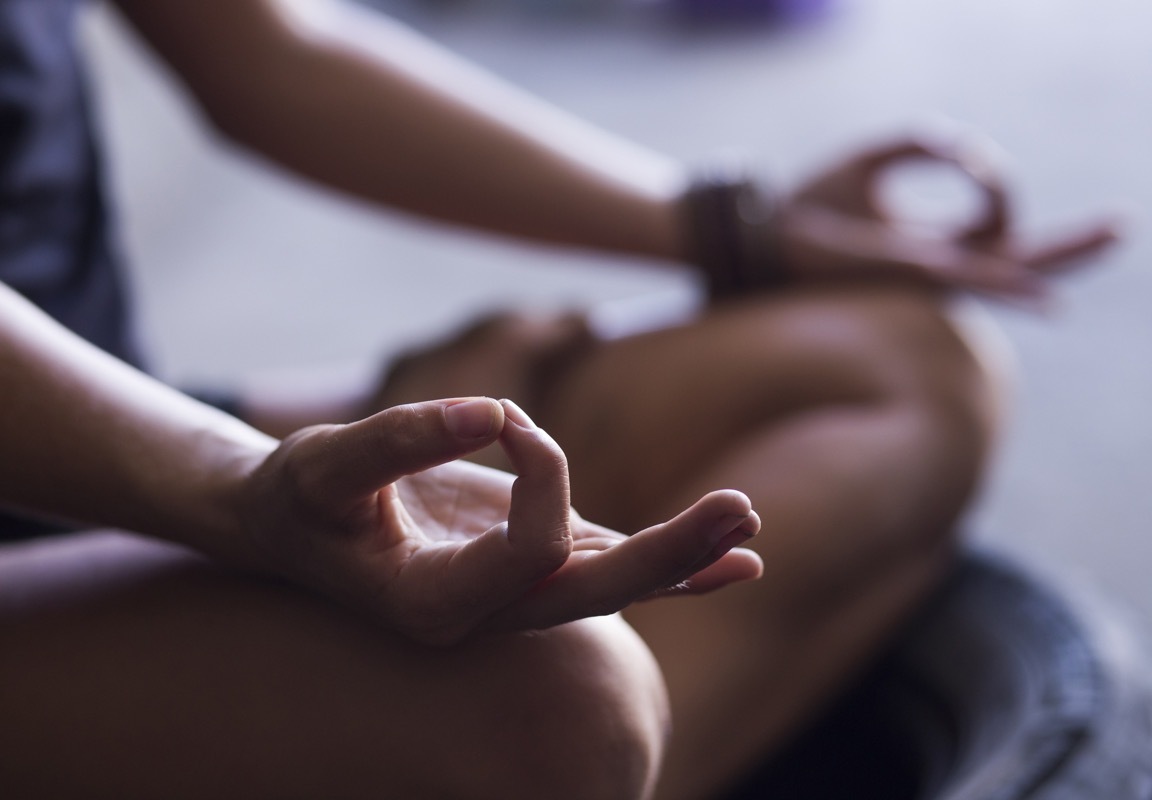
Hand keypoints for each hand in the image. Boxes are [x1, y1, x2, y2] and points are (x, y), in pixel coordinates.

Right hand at [239, 397, 762, 644]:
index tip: (502, 414)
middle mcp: (488, 613)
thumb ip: (401, 439)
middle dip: (674, 554)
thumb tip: (493, 413)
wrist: (292, 526)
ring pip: (616, 585)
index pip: (533, 551)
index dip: (540, 471)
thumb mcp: (327, 463)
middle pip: (600, 594)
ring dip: (688, 556)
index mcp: (437, 605)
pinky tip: (737, 562)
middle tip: (744, 508)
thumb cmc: (300, 499)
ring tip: (751, 525)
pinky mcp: (533, 561)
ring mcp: (517, 591)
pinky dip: (674, 566)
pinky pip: (611, 569)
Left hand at [779, 134, 1122, 303]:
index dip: (993, 175)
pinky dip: (1009, 280)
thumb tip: (965, 143)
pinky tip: (1044, 291)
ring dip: (1062, 254)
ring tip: (1112, 233)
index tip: (962, 150)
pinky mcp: (908, 276)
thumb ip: (923, 142)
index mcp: (935, 244)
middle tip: (1123, 227)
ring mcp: (928, 277)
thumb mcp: (871, 160)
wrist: (762, 232)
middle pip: (1023, 257)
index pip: (997, 221)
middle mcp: (939, 267)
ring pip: (1010, 270)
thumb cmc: (809, 206)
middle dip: (1075, 245)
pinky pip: (968, 278)